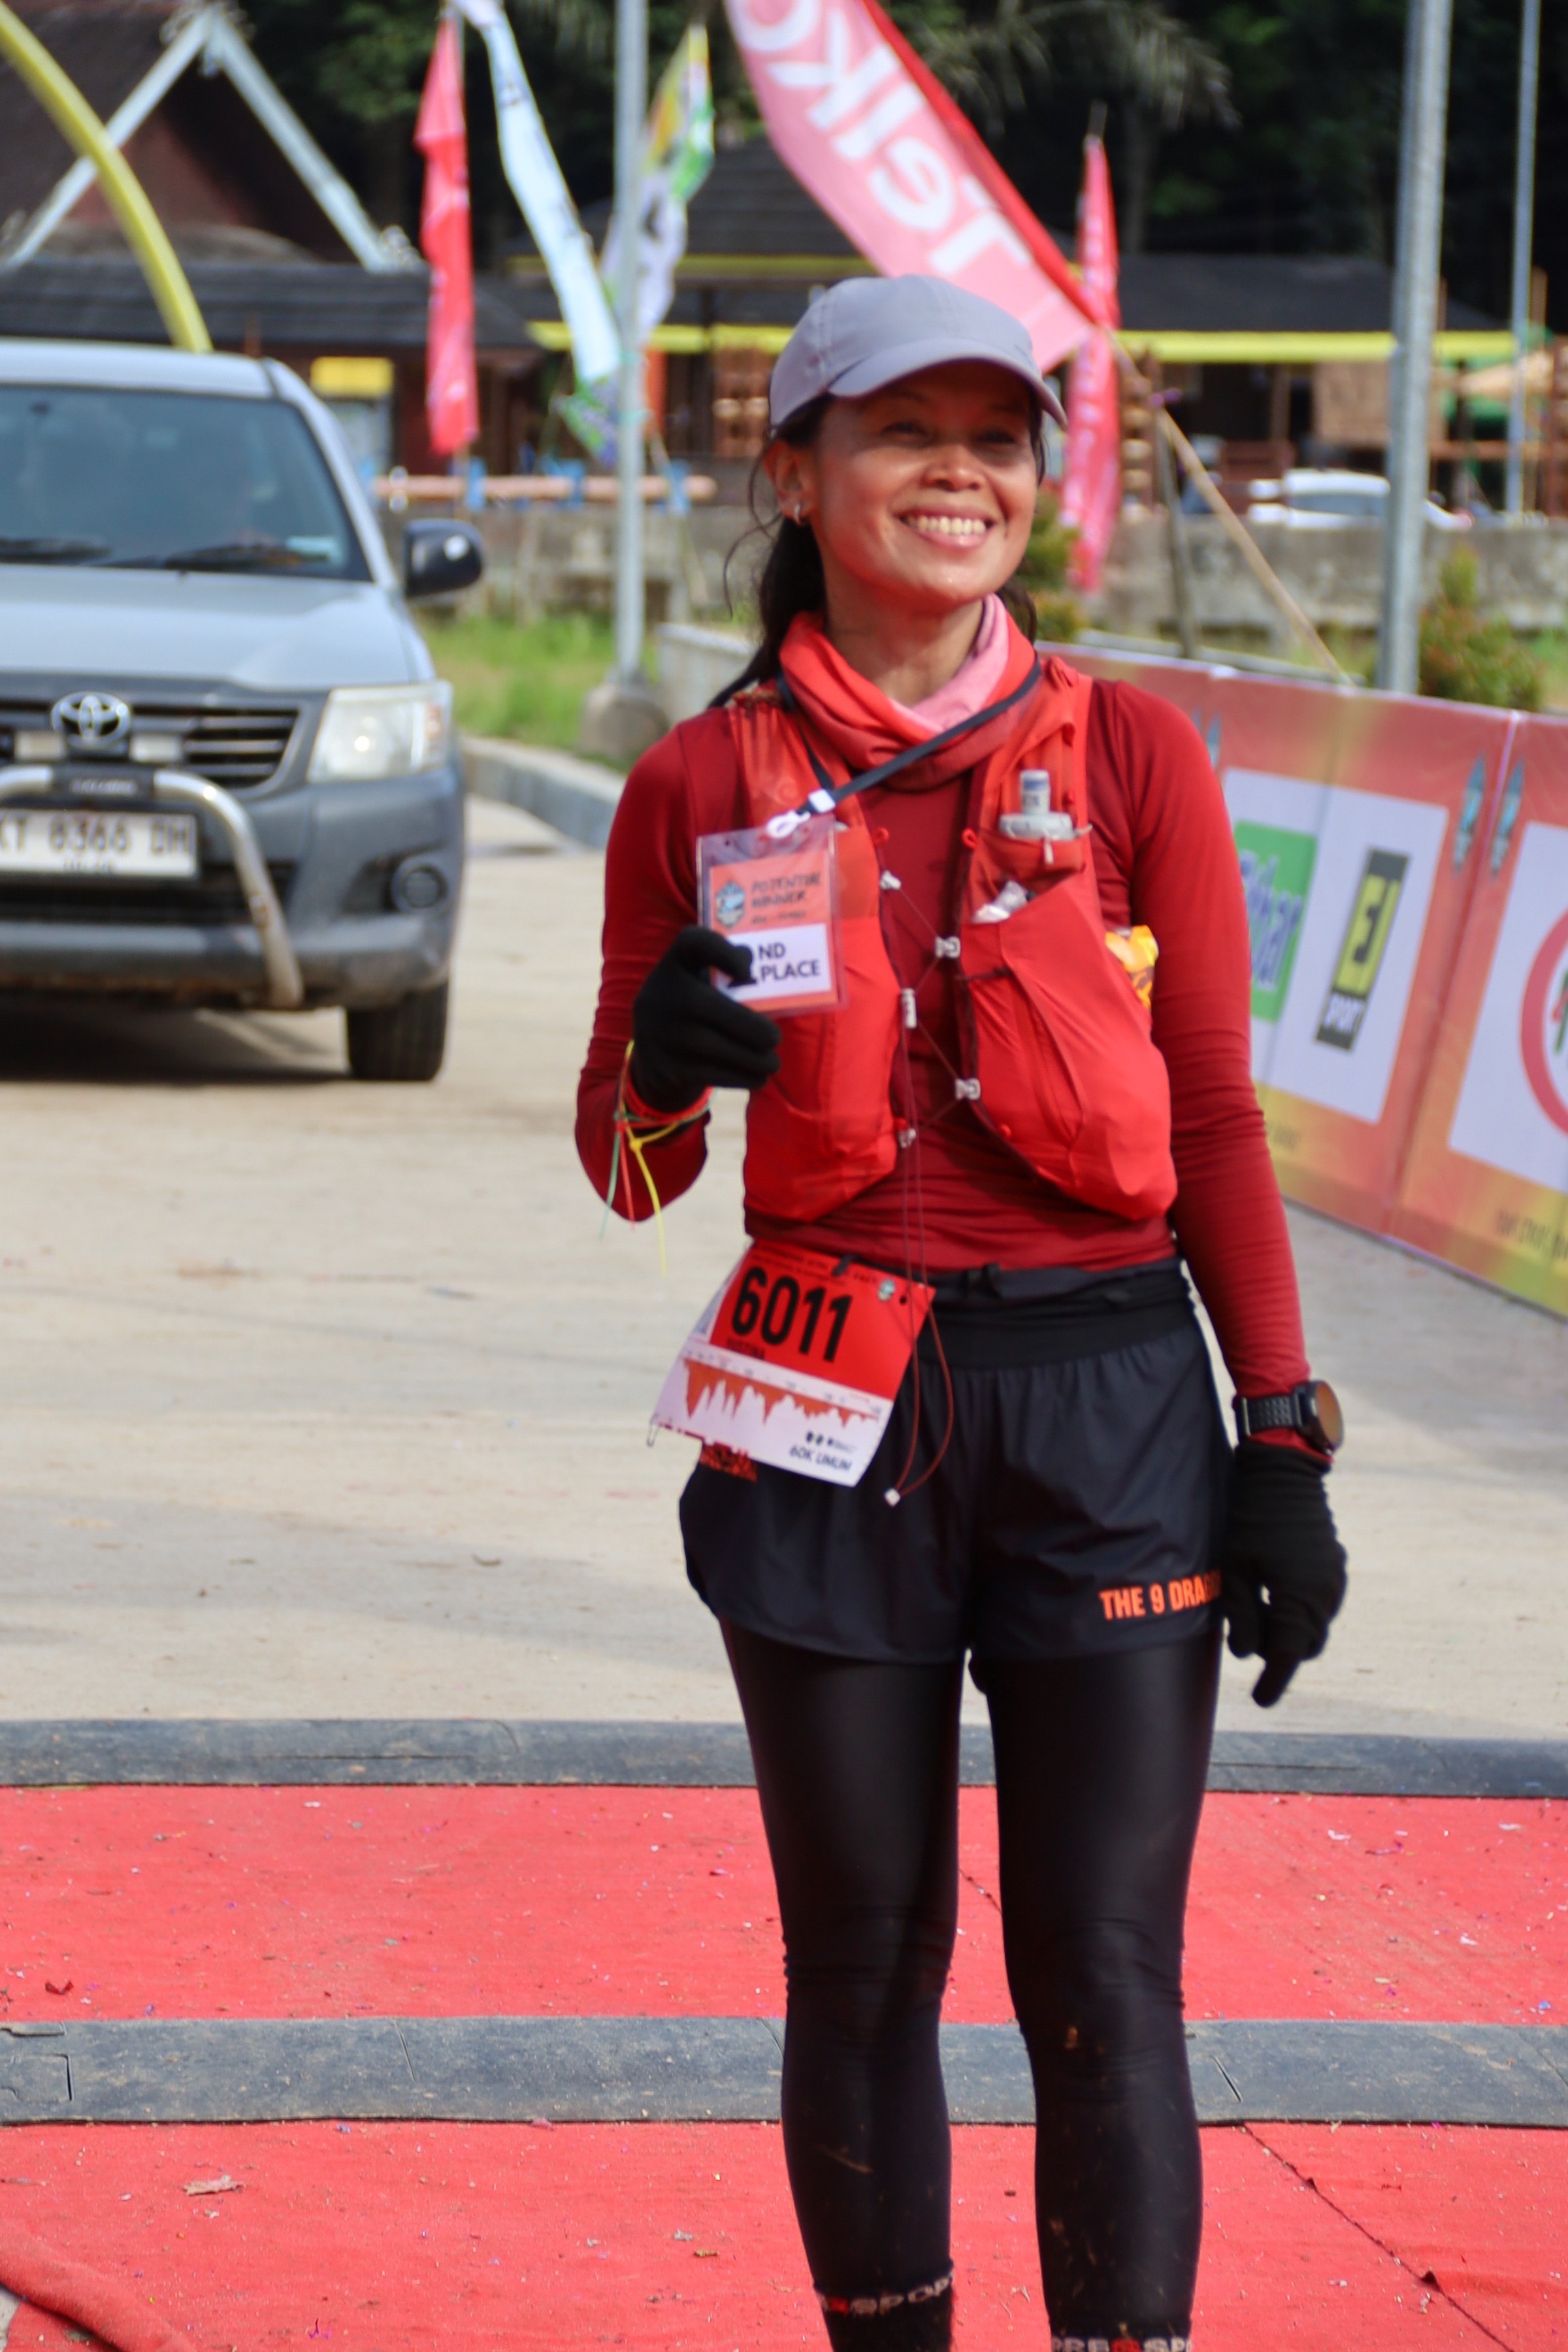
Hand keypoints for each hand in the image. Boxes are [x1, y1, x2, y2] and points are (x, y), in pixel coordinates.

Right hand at [630, 926, 781, 1110]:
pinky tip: (757, 1076)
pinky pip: (711, 1074)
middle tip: (775, 1038)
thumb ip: (726, 971)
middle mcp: (660, 994)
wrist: (654, 1059)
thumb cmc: (694, 1011)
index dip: (721, 951)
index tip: (746, 972)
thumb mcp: (702, 984)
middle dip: (749, 1026)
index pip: (692, 941)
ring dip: (753, 1058)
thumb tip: (754, 966)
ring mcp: (658, 1033)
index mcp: (675, 964)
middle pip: (704, 1004)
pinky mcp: (665, 1068)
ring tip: (771, 1062)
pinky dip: (741, 1077)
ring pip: (712, 1047)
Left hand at [1218, 1442, 1346, 1707]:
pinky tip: (1272, 1591)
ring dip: (1290, 1630)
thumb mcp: (1235, 1568)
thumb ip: (1241, 1615)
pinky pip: (1320, 1604)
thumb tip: (1247, 1654)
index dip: (1273, 1682)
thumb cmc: (1251, 1519)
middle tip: (1249, 1644)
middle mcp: (1326, 1595)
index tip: (1260, 1702)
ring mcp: (1334, 1580)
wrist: (1284, 1473)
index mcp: (1300, 1599)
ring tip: (1256, 1610)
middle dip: (1280, 1653)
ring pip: (1315, 1626)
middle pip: (1305, 1645)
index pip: (1287, 1656)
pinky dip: (1299, 1611)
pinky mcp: (1334, 1567)